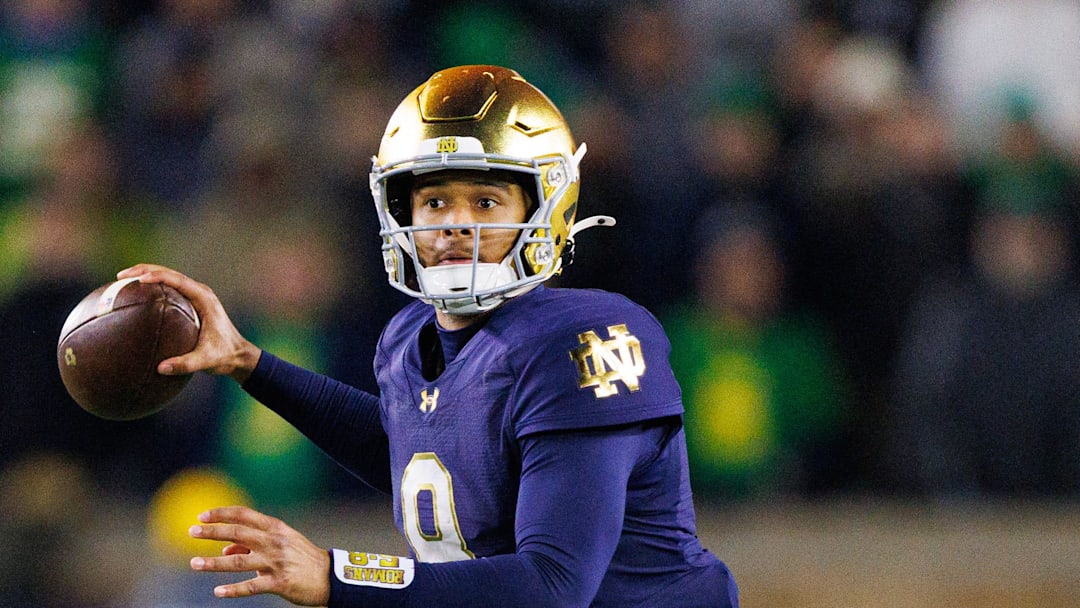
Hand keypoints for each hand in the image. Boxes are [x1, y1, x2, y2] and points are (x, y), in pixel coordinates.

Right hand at [116, 264, 260, 382]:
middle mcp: (200, 292)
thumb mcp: (206, 360)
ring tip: (123, 280)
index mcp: (204, 299)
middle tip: (121, 276)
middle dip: (144, 271)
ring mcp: (196, 296)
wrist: (239, 355)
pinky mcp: (192, 302)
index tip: (137, 279)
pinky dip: (153, 286)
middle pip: (169, 273)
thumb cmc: (224, 355)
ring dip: (147, 275)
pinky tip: (136, 294)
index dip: (157, 276)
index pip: (178, 280)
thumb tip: (160, 368)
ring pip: (169, 278)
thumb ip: (185, 364)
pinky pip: (170, 288)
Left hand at [189, 506, 331, 605]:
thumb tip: (225, 548)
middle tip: (191, 532)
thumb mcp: (281, 543)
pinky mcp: (279, 583)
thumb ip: (253, 544)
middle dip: (213, 532)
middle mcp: (274, 542)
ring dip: (214, 562)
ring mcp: (276, 562)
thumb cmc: (301, 557)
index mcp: (275, 528)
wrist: (328, 576)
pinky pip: (252, 586)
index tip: (202, 516)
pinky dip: (234, 589)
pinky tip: (218, 591)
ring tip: (195, 563)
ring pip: (239, 560)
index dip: (222, 514)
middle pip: (238, 533)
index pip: (244, 515)